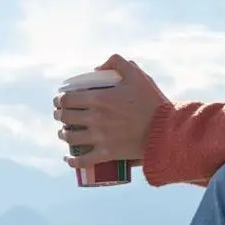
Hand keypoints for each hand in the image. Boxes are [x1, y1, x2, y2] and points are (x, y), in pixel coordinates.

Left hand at [52, 54, 169, 168]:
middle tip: (60, 115)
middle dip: (59, 116)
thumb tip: (97, 68)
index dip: (59, 100)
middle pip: (66, 118)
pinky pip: (83, 161)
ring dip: (63, 135)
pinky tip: (68, 159)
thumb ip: (117, 63)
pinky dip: (72, 161)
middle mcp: (96, 118)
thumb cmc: (151, 102)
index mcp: (100, 99)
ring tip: (64, 134)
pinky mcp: (107, 154)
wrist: (166, 131)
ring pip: (71, 138)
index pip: (68, 99)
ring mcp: (100, 138)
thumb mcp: (136, 75)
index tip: (59, 100)